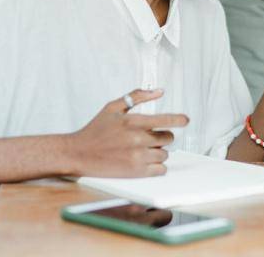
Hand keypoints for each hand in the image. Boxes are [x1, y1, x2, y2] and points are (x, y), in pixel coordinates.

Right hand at [63, 89, 188, 177]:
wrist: (78, 153)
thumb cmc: (95, 129)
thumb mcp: (113, 107)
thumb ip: (137, 96)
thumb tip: (159, 91)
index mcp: (133, 122)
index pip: (165, 119)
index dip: (179, 119)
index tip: (185, 120)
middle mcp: (137, 139)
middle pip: (167, 138)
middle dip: (162, 137)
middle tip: (149, 137)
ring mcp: (137, 157)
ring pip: (164, 154)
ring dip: (158, 151)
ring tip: (142, 149)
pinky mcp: (136, 172)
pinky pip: (160, 169)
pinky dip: (156, 166)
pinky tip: (145, 161)